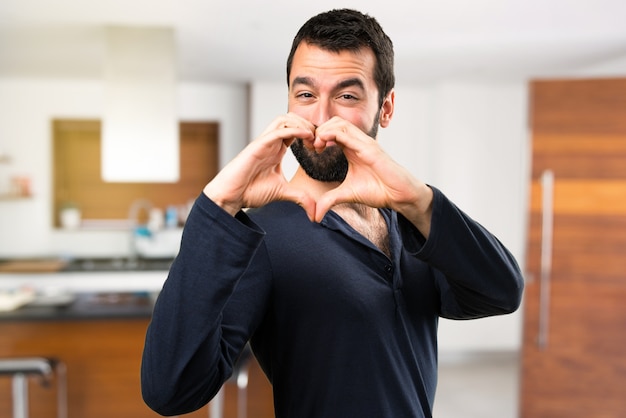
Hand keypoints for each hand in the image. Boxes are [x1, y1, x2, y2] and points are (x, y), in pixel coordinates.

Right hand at [203, 113, 316, 219]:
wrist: (231, 196)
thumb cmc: (250, 191)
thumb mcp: (283, 192)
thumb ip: (300, 197)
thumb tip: (315, 212)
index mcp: (277, 149)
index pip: (296, 130)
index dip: (310, 134)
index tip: (320, 148)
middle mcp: (271, 143)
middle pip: (291, 118)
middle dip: (308, 125)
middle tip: (318, 141)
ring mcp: (264, 142)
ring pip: (284, 119)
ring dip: (302, 124)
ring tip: (312, 138)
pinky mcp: (258, 145)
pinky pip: (278, 130)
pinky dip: (294, 129)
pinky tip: (306, 136)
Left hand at [310, 117, 433, 235]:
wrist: (398, 195)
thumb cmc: (379, 190)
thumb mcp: (347, 194)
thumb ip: (330, 200)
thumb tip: (315, 215)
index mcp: (352, 148)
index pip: (332, 131)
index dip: (318, 136)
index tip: (311, 150)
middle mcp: (358, 142)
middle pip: (334, 122)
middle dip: (319, 130)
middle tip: (312, 146)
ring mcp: (364, 143)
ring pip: (340, 123)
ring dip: (324, 130)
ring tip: (317, 146)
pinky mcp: (369, 148)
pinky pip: (348, 134)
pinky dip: (332, 134)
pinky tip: (324, 144)